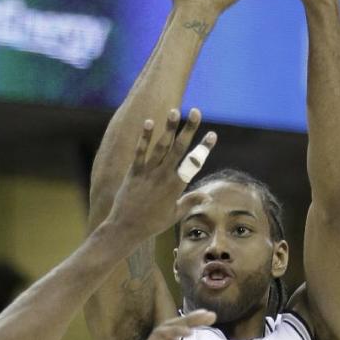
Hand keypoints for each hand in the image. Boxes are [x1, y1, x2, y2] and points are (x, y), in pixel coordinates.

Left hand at [107, 108, 216, 241]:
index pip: (194, 163)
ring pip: (161, 147)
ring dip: (168, 128)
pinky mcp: (134, 172)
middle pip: (179, 149)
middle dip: (189, 129)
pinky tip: (149, 122)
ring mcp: (149, 173)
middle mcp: (164, 177)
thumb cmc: (152, 223)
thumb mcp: (175, 214)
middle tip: (197, 112)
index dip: (204, 148)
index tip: (213, 135)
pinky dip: (145, 137)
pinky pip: (140, 152)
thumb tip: (208, 195)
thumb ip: (191, 201)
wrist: (126, 229)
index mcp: (177, 186)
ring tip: (174, 111)